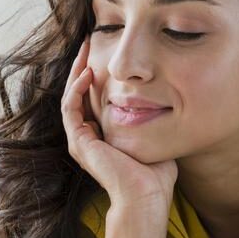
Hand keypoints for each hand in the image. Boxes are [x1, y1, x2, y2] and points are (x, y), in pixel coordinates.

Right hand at [61, 38, 177, 203]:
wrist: (146, 196)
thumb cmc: (156, 175)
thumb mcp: (154, 137)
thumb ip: (152, 120)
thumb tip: (168, 100)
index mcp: (103, 136)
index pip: (94, 98)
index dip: (97, 75)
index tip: (105, 53)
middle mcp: (88, 137)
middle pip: (79, 94)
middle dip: (83, 66)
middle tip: (89, 41)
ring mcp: (80, 140)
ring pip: (71, 97)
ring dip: (76, 71)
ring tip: (85, 49)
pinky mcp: (79, 142)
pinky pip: (70, 108)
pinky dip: (77, 89)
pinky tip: (88, 73)